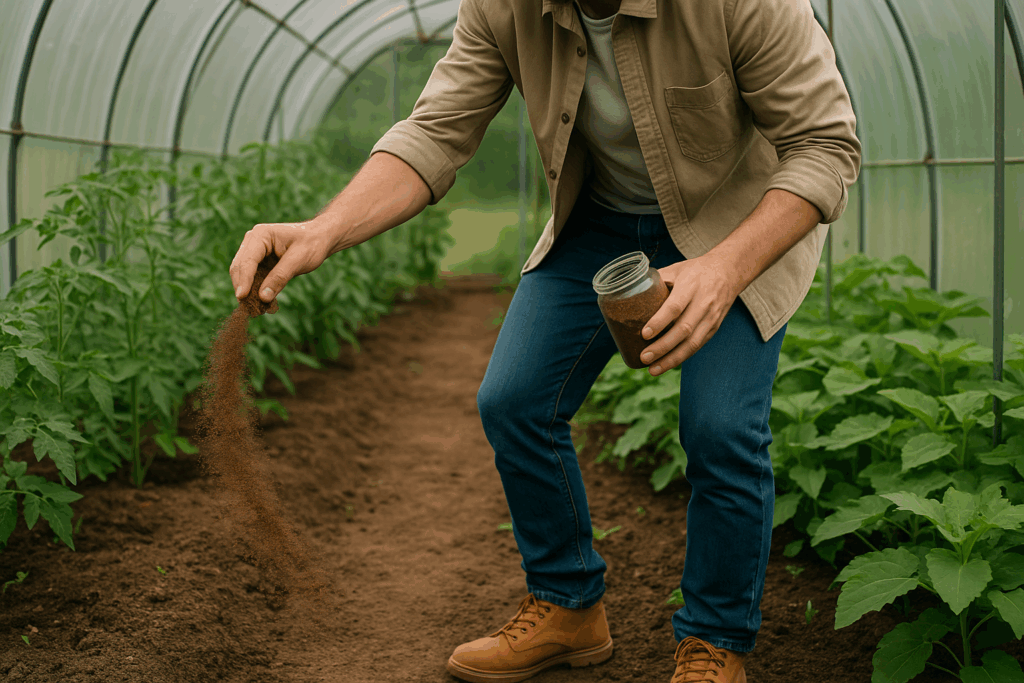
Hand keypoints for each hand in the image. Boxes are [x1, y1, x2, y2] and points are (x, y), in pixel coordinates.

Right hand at [229, 222, 330, 312]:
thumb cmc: (312, 244)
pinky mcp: (259, 261)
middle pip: (239, 267)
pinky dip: (255, 289)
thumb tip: (262, 297)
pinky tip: (261, 302)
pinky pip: (252, 277)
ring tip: (255, 308)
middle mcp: (253, 241)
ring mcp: (254, 251)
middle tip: (248, 308)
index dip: (244, 280)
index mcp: (261, 235)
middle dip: (243, 287)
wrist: (320, 238)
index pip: (247, 260)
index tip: (242, 297)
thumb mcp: (298, 260)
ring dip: (248, 290)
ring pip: (243, 274)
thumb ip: (280, 277)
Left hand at [639, 256, 740, 375]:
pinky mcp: (714, 328)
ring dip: (672, 359)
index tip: (644, 334)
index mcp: (690, 285)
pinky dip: (681, 357)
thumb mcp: (676, 269)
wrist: (728, 272)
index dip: (660, 321)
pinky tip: (667, 365)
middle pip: (683, 329)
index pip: (675, 306)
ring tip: (653, 369)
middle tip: (644, 357)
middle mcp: (703, 303)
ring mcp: (711, 317)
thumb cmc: (695, 271)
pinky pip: (697, 346)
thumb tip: (629, 293)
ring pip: (692, 343)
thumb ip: (656, 280)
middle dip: (663, 346)